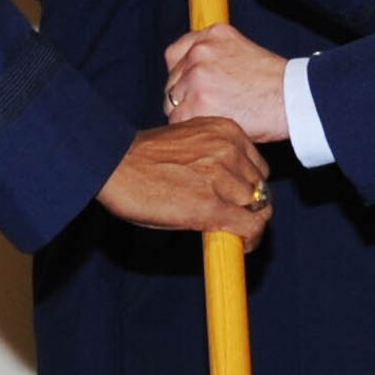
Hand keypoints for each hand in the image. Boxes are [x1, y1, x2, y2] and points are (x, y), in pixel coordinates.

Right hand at [98, 117, 271, 248]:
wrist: (113, 164)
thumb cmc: (143, 156)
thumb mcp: (189, 141)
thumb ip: (214, 154)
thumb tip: (231, 186)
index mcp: (226, 130)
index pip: (258, 166)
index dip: (251, 188)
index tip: (241, 202)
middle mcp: (229, 150)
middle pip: (260, 188)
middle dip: (249, 206)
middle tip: (234, 220)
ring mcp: (221, 177)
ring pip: (258, 208)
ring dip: (248, 223)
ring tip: (231, 232)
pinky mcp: (211, 206)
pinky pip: (251, 227)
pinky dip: (250, 239)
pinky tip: (241, 244)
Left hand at [165, 24, 289, 142]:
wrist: (294, 99)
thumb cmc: (276, 83)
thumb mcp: (244, 52)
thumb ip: (215, 56)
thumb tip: (190, 76)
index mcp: (212, 35)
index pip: (175, 54)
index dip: (181, 75)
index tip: (192, 88)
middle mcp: (200, 51)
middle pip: (173, 81)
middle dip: (185, 97)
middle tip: (210, 110)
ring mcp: (196, 76)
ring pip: (172, 102)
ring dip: (188, 113)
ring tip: (215, 119)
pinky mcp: (197, 103)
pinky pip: (178, 120)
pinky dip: (191, 128)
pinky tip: (211, 128)